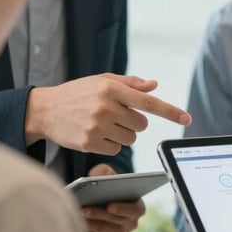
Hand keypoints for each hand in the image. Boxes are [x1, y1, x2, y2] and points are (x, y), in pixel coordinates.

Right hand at [24, 73, 191, 153]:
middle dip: (134, 123)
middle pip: (141, 125)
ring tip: (104, 124)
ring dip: (123, 134)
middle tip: (116, 116)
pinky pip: (116, 149)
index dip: (170, 111)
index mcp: (112, 88)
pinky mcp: (89, 142)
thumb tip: (154, 85)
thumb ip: (130, 84)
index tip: (187, 119)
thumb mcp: (102, 81)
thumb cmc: (78, 93)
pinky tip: (95, 134)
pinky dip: (110, 144)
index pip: (148, 102)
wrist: (44, 110)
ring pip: (130, 139)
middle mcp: (105, 106)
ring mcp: (96, 125)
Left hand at [82, 164, 145, 231]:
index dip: (123, 208)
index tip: (110, 206)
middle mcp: (132, 223)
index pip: (135, 210)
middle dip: (100, 215)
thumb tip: (97, 177)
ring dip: (92, 224)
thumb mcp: (106, 173)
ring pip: (107, 231)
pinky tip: (78, 226)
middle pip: (118, 222)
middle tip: (85, 210)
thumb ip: (104, 172)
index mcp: (137, 206)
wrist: (103, 199)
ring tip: (79, 216)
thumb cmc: (106, 184)